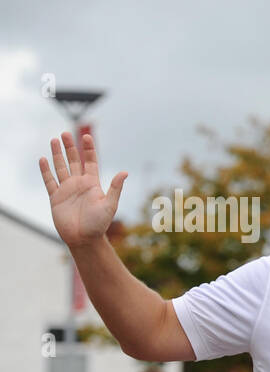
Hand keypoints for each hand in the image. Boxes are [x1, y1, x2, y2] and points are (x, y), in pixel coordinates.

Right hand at [38, 132, 127, 247]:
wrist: (84, 239)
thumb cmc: (99, 224)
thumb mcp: (110, 205)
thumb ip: (115, 188)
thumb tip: (125, 173)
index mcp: (92, 184)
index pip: (90, 162)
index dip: (88, 149)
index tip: (86, 136)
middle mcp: (79, 184)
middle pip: (74, 161)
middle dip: (70, 147)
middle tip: (65, 133)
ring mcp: (66, 190)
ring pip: (60, 167)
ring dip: (57, 154)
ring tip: (54, 140)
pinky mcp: (55, 197)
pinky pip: (49, 181)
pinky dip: (46, 171)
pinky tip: (43, 159)